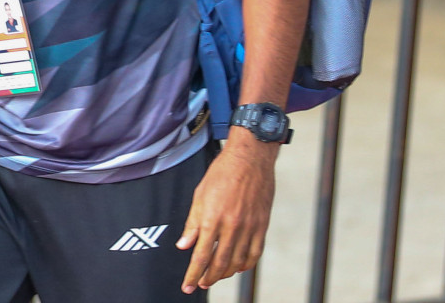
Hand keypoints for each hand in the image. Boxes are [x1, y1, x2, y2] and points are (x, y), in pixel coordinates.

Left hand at [177, 136, 276, 292]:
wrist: (250, 158)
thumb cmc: (222, 172)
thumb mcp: (199, 194)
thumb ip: (192, 223)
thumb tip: (183, 245)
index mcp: (212, 218)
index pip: (201, 255)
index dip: (193, 274)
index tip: (188, 286)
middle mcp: (231, 226)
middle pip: (219, 263)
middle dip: (207, 278)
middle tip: (200, 284)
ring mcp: (249, 228)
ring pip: (237, 262)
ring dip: (225, 274)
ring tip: (215, 277)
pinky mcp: (261, 226)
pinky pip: (254, 254)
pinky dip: (245, 264)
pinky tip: (237, 267)